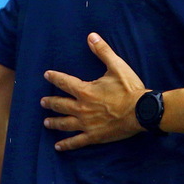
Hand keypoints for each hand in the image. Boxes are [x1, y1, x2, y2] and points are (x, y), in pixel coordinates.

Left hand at [41, 32, 146, 150]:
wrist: (141, 111)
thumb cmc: (129, 89)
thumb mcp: (117, 66)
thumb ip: (102, 51)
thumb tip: (91, 36)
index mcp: (85, 91)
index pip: (65, 82)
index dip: (55, 78)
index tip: (47, 75)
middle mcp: (82, 108)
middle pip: (61, 105)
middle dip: (51, 102)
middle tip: (43, 102)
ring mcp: (87, 124)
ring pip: (65, 124)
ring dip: (54, 122)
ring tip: (46, 122)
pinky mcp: (94, 136)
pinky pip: (77, 142)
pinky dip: (67, 144)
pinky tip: (59, 146)